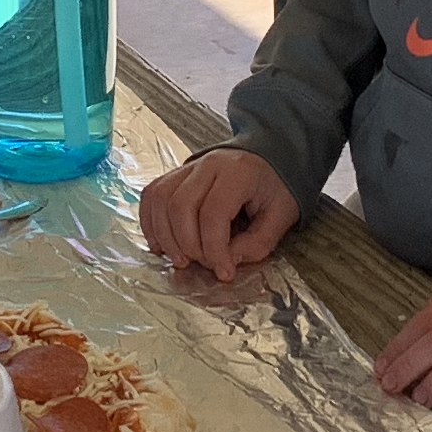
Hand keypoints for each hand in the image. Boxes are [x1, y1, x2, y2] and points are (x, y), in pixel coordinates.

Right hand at [139, 145, 297, 282]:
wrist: (269, 159)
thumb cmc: (276, 187)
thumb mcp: (281, 217)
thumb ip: (257, 243)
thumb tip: (225, 262)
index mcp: (239, 172)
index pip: (213, 214)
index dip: (214, 249)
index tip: (224, 272)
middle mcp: (208, 164)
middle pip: (180, 206)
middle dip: (187, 245)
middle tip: (202, 265)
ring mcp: (188, 167)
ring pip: (160, 199)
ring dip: (165, 236)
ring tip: (181, 259)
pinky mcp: (175, 175)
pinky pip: (152, 195)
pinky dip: (151, 222)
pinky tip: (161, 244)